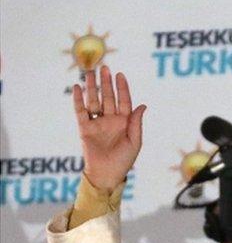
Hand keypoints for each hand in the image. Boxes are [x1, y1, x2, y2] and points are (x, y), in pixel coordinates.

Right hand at [72, 65, 146, 190]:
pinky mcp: (84, 128)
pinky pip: (80, 111)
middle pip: (108, 97)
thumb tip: (142, 105)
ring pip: (94, 101)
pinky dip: (78, 100)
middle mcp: (110, 120)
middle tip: (105, 67)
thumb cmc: (124, 160)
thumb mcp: (135, 141)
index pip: (124, 101)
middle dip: (106, 83)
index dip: (122, 88)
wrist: (107, 174)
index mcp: (124, 122)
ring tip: (90, 72)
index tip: (120, 75)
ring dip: (92, 87)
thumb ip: (137, 123)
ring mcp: (97, 123)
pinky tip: (77, 87)